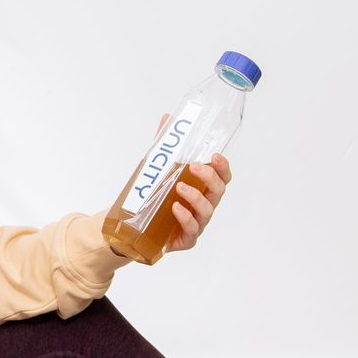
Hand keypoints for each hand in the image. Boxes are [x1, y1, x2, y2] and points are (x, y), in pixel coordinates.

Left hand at [155, 112, 230, 253]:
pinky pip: (192, 229)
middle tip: (193, 167)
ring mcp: (197, 223)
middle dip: (209, 177)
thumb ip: (164, 146)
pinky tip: (177, 208)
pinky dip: (186, 218)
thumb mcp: (157, 169)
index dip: (222, 166)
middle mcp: (204, 205)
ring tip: (179, 188)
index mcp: (203, 188)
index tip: (214, 155)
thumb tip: (167, 118)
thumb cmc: (155, 198)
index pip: (222, 176)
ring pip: (207, 210)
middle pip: (218, 191)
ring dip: (196, 196)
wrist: (136, 228)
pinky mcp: (186, 239)